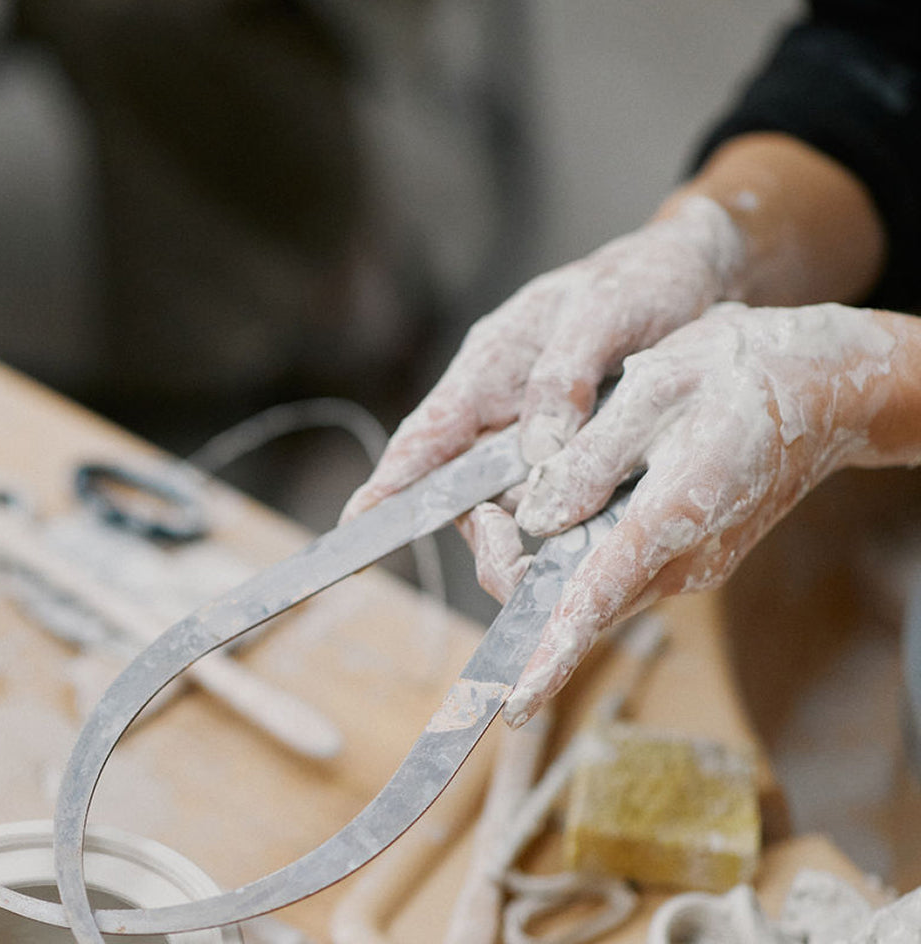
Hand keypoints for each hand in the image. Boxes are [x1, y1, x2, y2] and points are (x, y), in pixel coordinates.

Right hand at [342, 196, 745, 595]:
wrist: (689, 279)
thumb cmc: (634, 281)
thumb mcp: (601, 313)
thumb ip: (564, 376)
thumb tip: (536, 449)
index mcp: (489, 367)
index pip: (427, 436)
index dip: (390, 484)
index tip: (356, 523)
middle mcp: (500, 414)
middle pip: (465, 492)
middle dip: (484, 537)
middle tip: (511, 561)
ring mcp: (533, 442)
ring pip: (512, 509)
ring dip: (536, 540)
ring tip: (567, 561)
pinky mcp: (572, 462)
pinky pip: (560, 507)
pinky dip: (575, 531)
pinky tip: (601, 549)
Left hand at [499, 301, 903, 725]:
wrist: (825, 388)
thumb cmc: (744, 375)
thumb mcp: (658, 388)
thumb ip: (591, 456)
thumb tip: (537, 516)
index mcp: (669, 521)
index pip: (594, 605)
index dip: (548, 660)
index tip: (514, 706)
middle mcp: (676, 565)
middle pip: (570, 603)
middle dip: (511, 571)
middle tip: (482, 509)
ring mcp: (682, 569)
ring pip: (587, 588)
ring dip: (539, 556)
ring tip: (515, 493)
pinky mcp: (682, 560)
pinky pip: (611, 569)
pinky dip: (573, 546)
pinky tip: (567, 492)